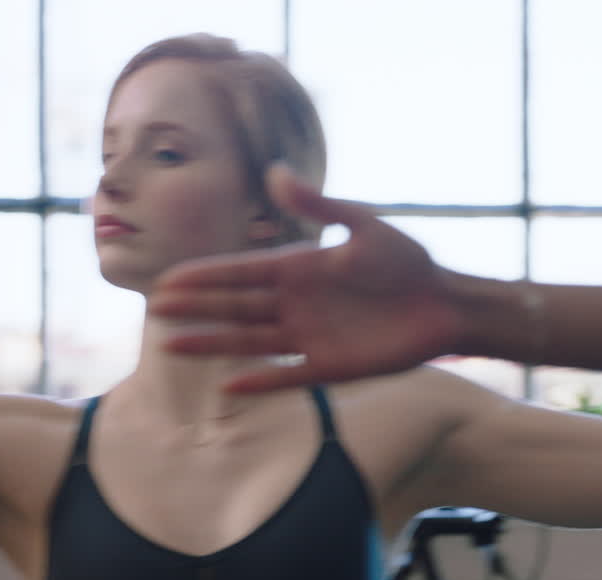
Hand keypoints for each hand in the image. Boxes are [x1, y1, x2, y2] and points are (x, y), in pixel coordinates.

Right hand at [151, 165, 463, 392]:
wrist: (447, 306)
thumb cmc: (408, 262)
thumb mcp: (363, 226)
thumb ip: (320, 204)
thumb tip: (275, 171)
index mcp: (300, 267)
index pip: (241, 272)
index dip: (205, 276)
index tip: (169, 279)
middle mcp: (296, 303)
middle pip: (236, 306)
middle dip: (197, 307)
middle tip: (155, 310)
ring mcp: (310, 336)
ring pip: (250, 341)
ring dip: (213, 343)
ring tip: (172, 345)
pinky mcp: (330, 366)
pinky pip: (287, 376)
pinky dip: (260, 381)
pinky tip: (229, 387)